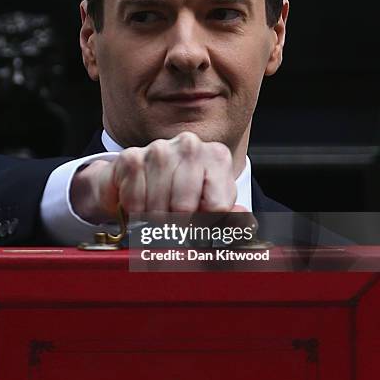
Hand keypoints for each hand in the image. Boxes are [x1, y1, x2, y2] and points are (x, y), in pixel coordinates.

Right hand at [70, 132, 245, 222]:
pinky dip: (135, 213)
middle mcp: (190, 146)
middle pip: (185, 209)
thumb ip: (232, 218)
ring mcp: (160, 149)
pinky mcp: (132, 157)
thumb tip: (248, 223)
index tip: (198, 233)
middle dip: (177, 227)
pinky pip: (134, 201)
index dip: (205, 228)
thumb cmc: (184, 192)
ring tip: (157, 217)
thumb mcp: (213, 206)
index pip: (217, 207)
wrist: (145, 177)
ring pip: (159, 207)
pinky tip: (141, 206)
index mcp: (217, 157)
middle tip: (173, 230)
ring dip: (155, 222)